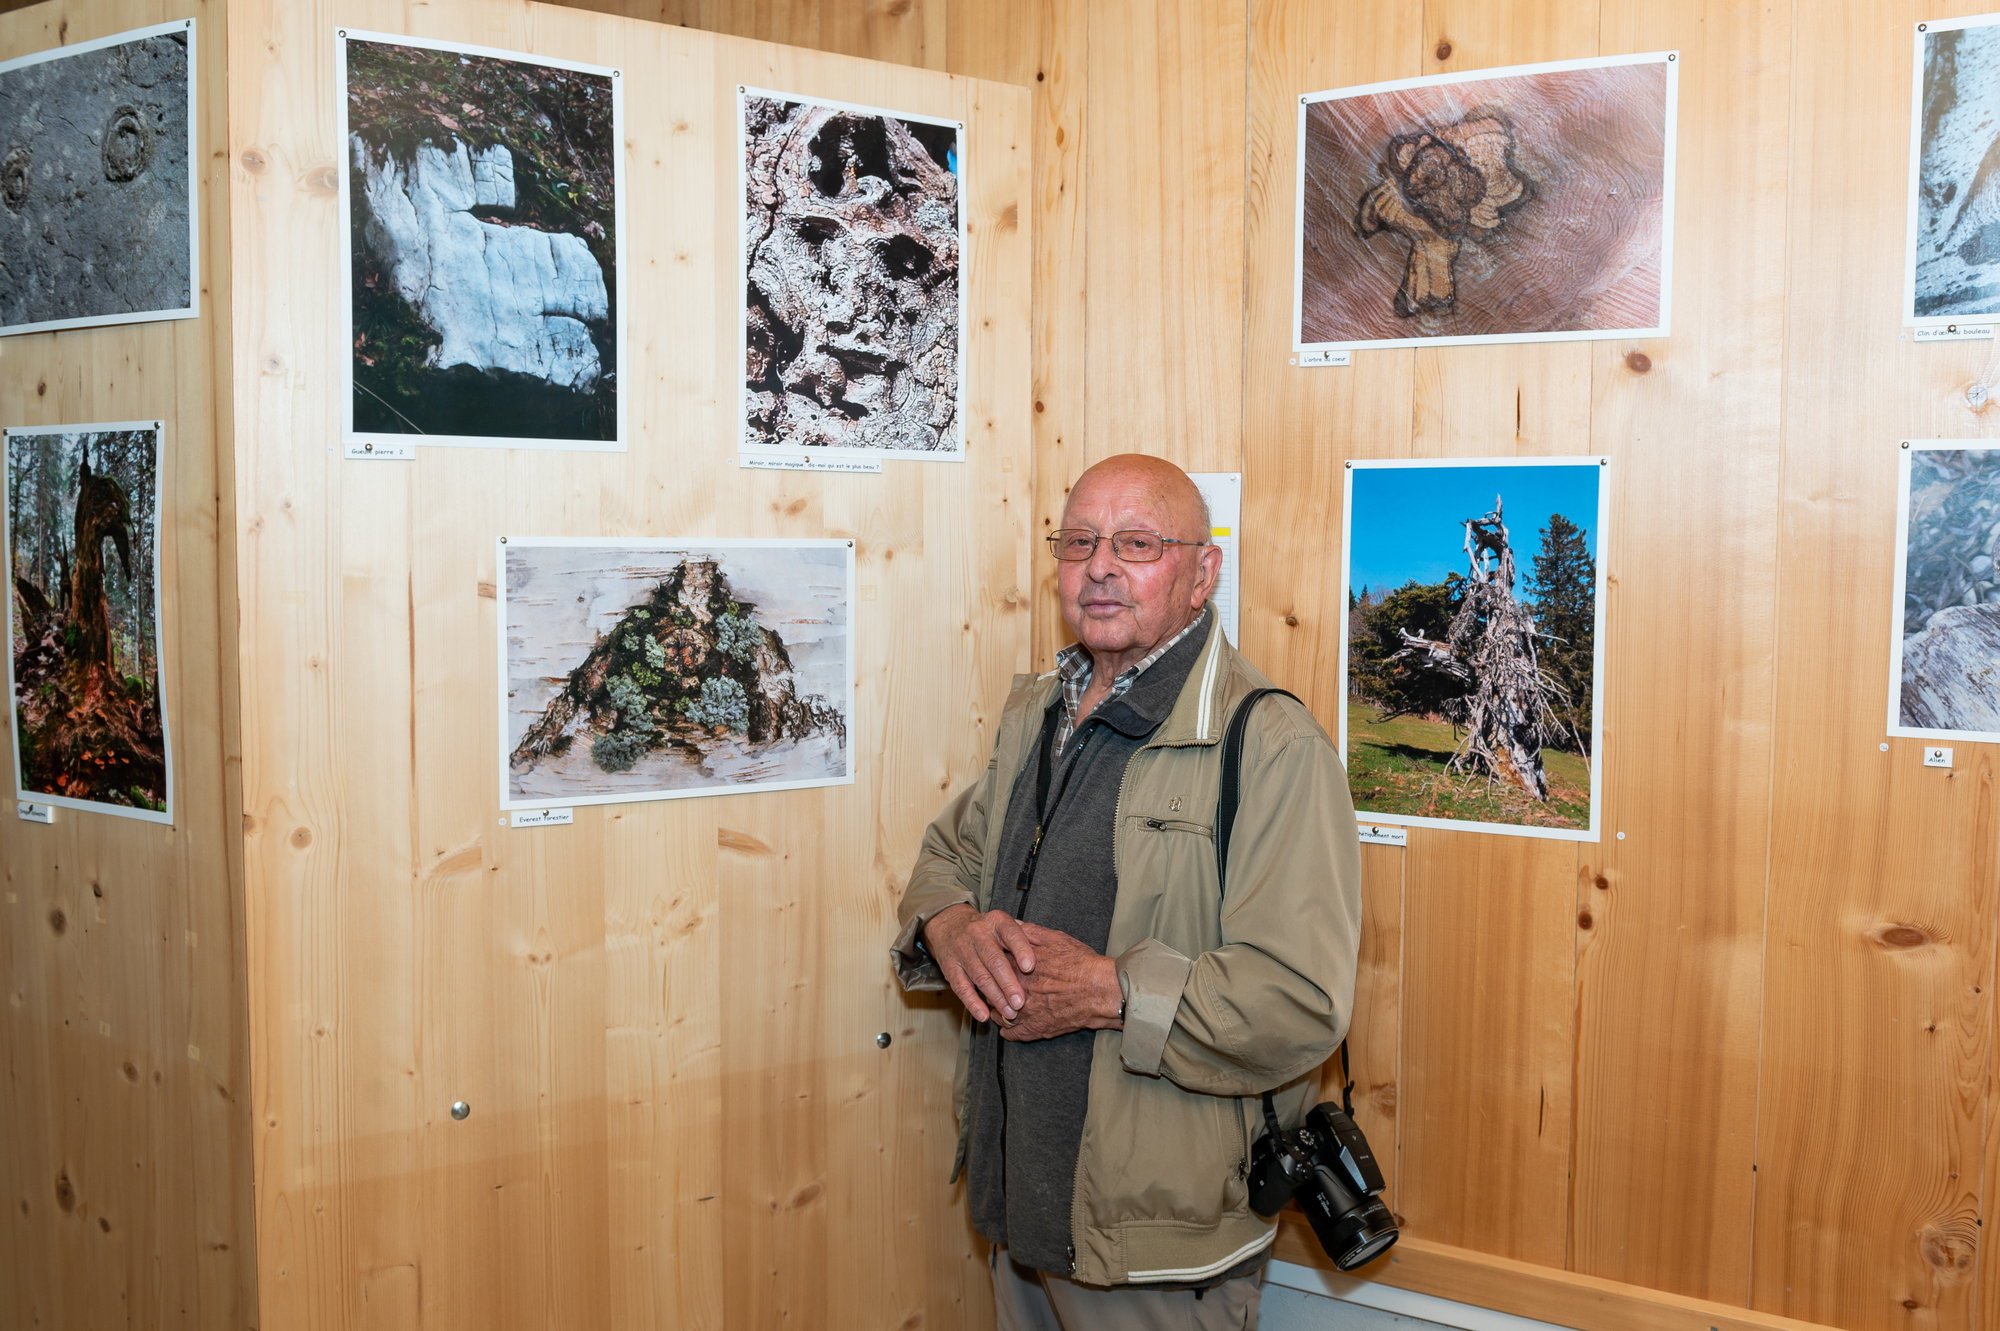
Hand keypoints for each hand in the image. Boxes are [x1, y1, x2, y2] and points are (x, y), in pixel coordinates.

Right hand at [923, 904, 1035, 1023]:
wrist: (950, 925)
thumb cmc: (988, 931)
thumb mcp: (1005, 925)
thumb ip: (1025, 937)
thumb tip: (1049, 954)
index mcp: (997, 922)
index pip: (1011, 934)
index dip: (1021, 950)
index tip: (1030, 967)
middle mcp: (978, 933)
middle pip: (994, 960)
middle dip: (1008, 983)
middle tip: (1021, 1002)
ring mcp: (962, 950)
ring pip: (979, 976)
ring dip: (995, 997)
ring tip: (1010, 1013)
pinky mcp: (950, 967)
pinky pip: (961, 987)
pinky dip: (972, 1003)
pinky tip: (984, 1015)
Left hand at [1000, 922, 1121, 1041]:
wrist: (1100, 991)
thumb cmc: (1081, 963)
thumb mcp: (1056, 938)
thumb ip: (1030, 932)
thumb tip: (1013, 925)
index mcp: (1017, 966)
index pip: (993, 964)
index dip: (994, 964)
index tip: (996, 964)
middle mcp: (1016, 989)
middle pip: (992, 990)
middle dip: (994, 988)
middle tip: (996, 986)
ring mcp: (1024, 1012)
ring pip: (999, 1013)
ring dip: (999, 1009)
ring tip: (1003, 1005)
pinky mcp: (1035, 1029)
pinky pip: (1011, 1033)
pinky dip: (1008, 1030)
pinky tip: (1010, 1025)